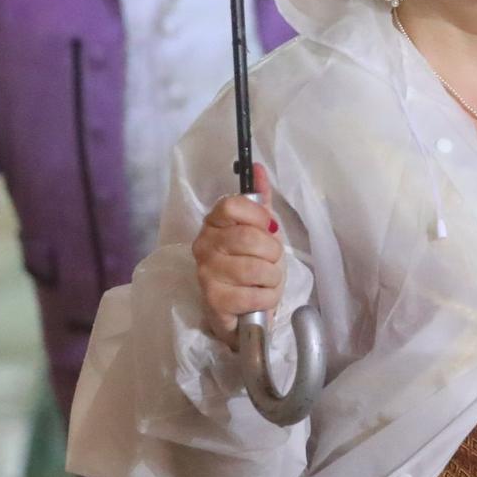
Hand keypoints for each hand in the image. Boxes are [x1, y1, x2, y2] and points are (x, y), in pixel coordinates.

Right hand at [194, 165, 283, 345]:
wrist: (241, 308)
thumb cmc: (250, 263)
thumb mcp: (259, 229)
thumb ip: (259, 199)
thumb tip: (257, 168)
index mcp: (214, 222)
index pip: (232, 204)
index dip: (257, 215)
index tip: (268, 228)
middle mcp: (204, 245)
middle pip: (248, 237)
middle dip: (272, 252)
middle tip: (271, 260)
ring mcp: (206, 273)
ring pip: (255, 267)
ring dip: (272, 277)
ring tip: (266, 280)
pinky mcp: (214, 300)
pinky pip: (253, 294)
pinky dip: (267, 297)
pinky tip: (261, 297)